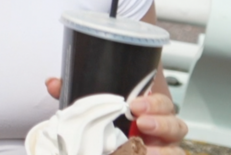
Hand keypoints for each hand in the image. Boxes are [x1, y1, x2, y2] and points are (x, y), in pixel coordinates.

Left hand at [43, 79, 186, 154]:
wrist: (106, 144)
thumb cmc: (106, 119)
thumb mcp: (93, 105)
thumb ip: (76, 91)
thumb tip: (53, 83)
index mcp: (150, 110)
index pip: (164, 103)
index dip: (155, 104)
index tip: (135, 105)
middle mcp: (161, 131)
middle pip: (176, 126)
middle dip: (161, 123)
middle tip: (142, 122)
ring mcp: (162, 149)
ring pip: (176, 151)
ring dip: (165, 150)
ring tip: (145, 151)